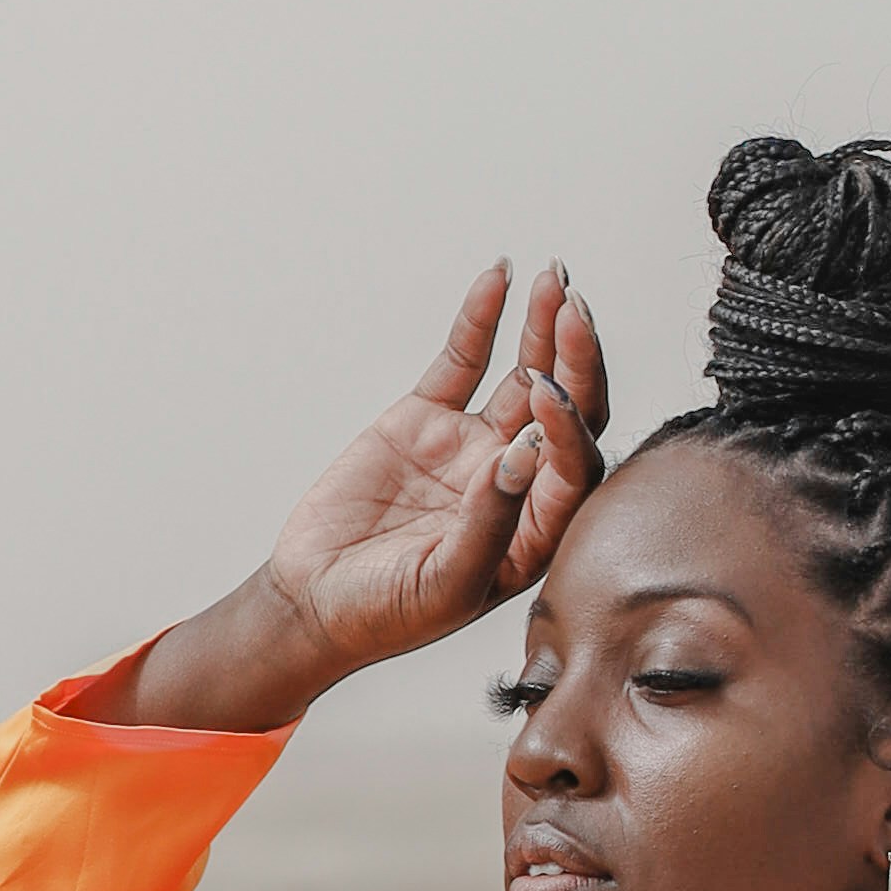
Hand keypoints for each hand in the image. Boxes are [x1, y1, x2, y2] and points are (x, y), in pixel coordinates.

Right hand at [121, 259, 611, 728]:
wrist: (313, 601)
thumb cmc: (386, 613)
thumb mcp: (447, 585)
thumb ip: (492, 523)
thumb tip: (528, 454)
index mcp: (538, 529)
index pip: (576, 464)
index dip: (571, 424)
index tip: (549, 395)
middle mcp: (519, 480)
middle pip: (566, 409)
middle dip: (575, 358)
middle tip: (573, 308)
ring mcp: (474, 445)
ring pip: (524, 375)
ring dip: (542, 328)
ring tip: (553, 278)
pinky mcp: (427, 420)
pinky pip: (463, 361)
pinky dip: (480, 321)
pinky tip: (496, 277)